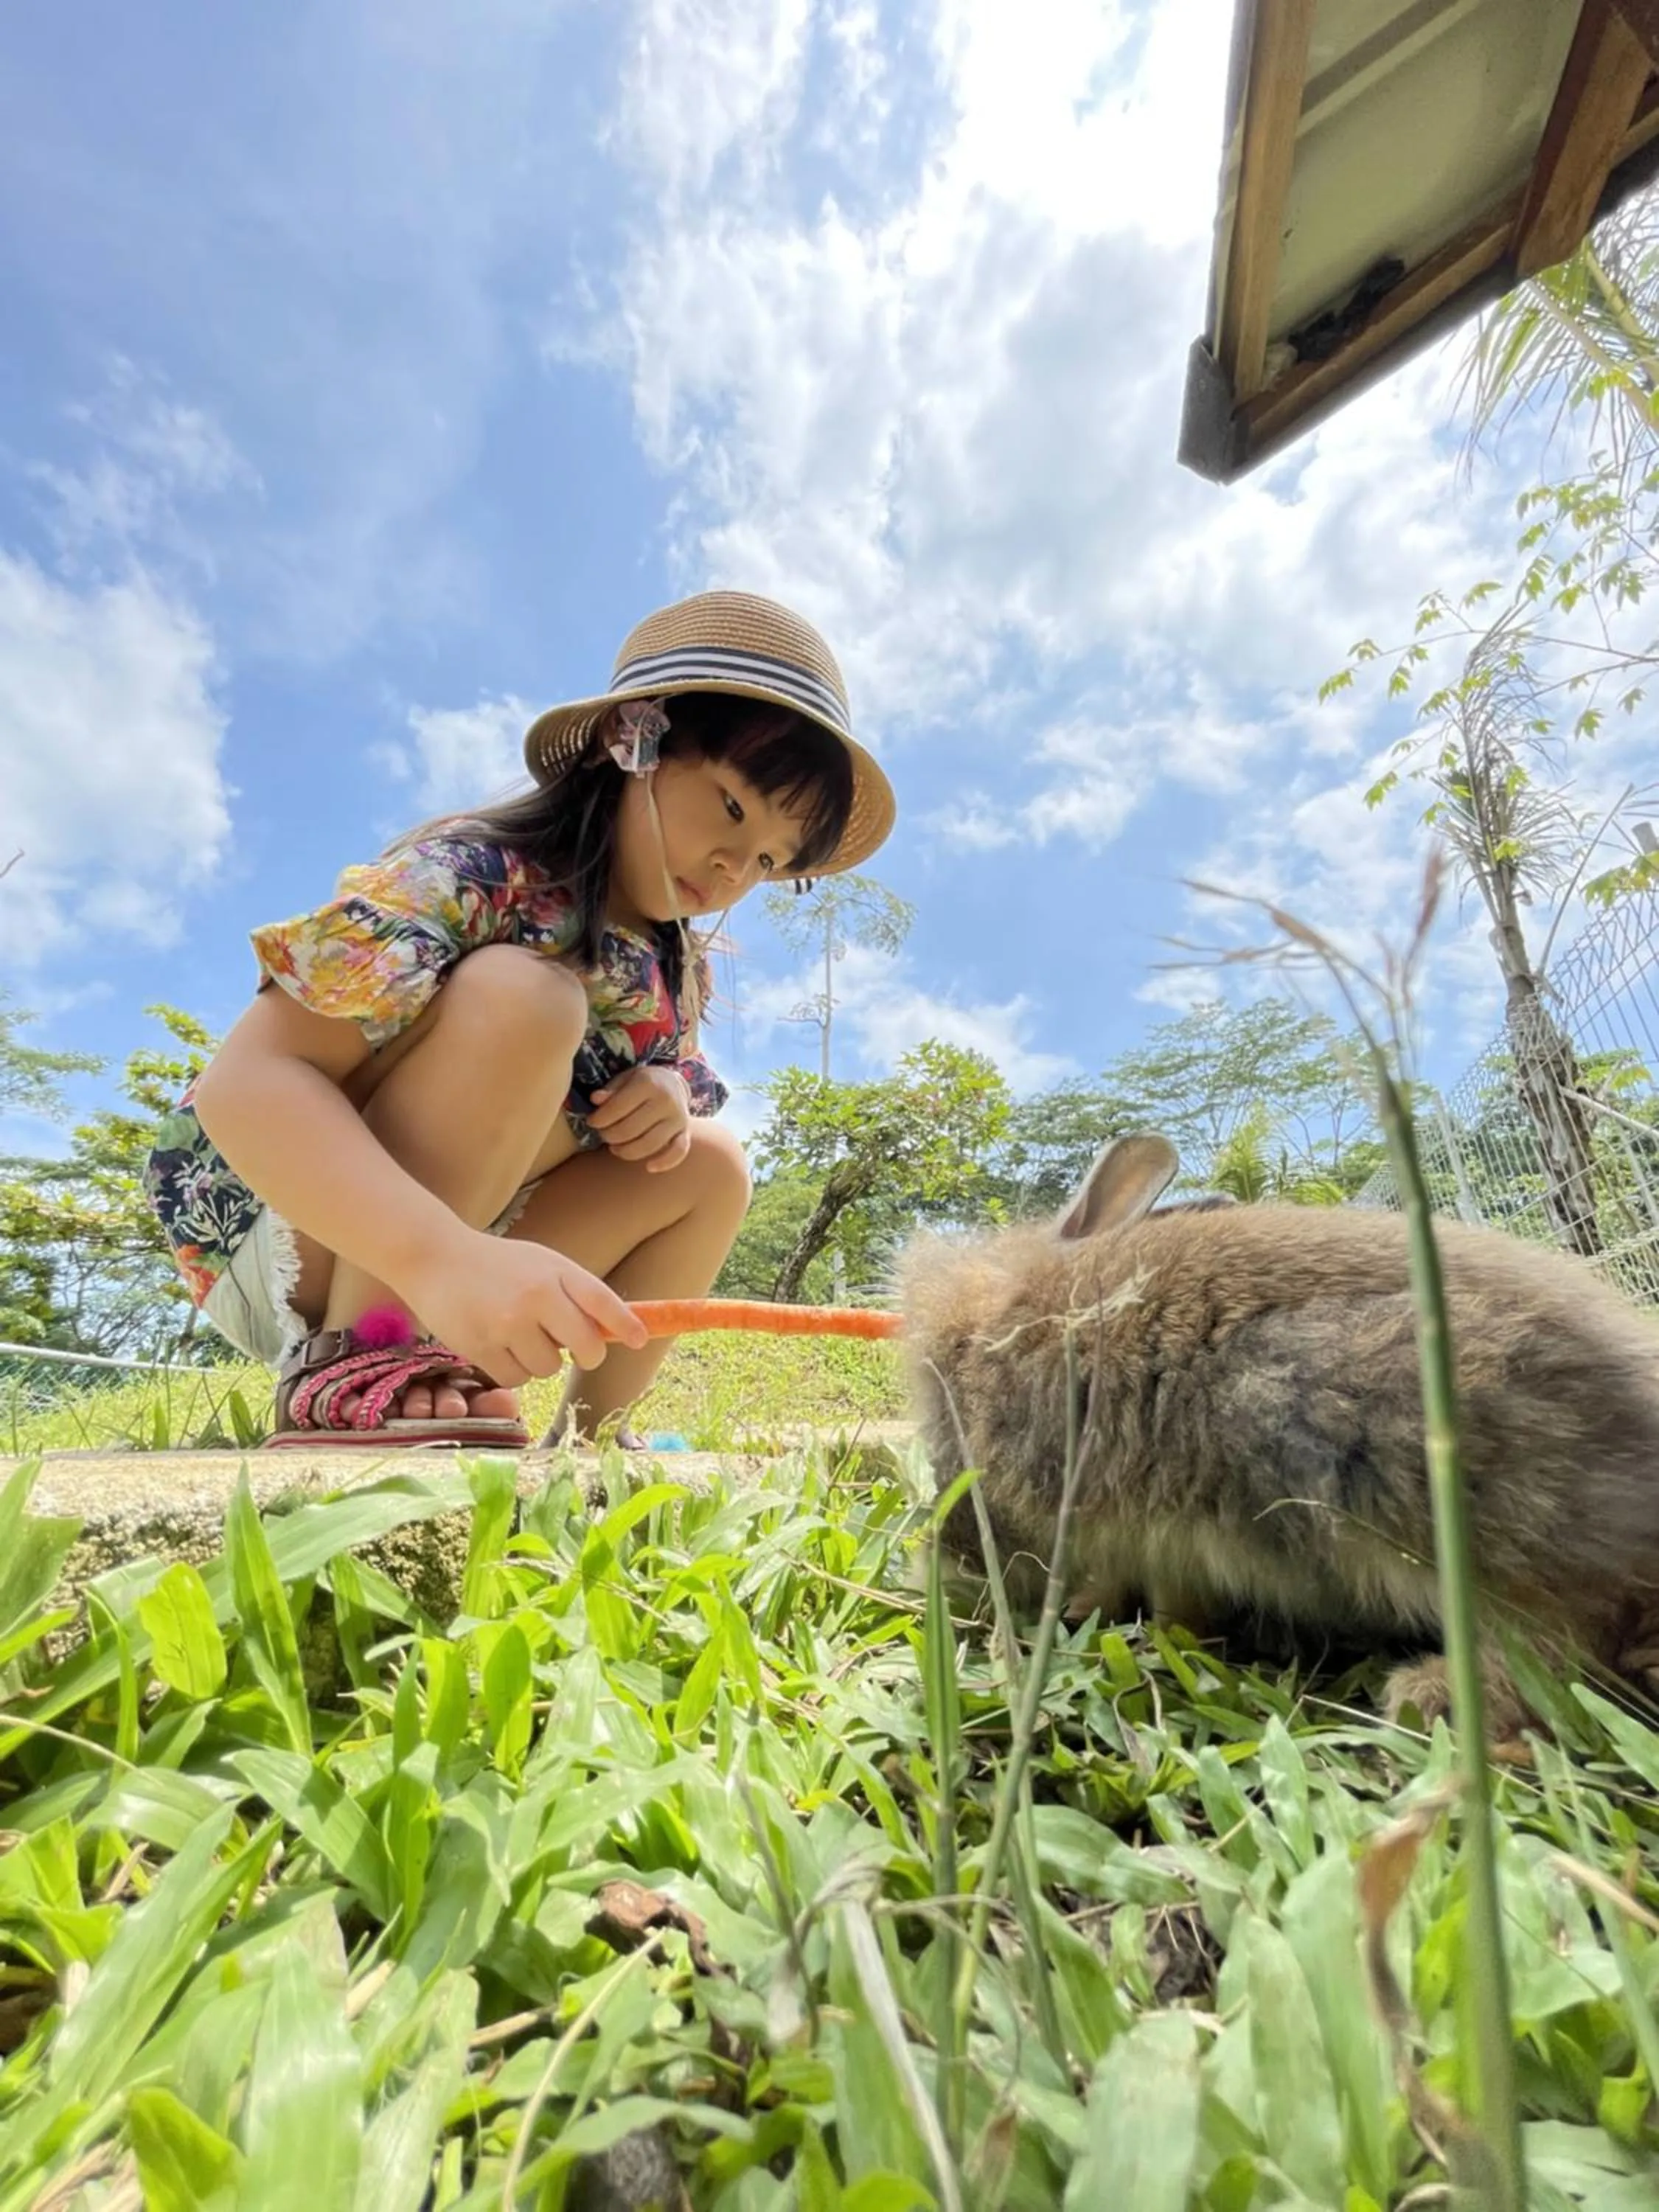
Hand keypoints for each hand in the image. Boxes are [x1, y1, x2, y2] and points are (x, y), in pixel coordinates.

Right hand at [402, 1228, 647, 1383]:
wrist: (435, 1257)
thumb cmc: (497, 1265)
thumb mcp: (540, 1264)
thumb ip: (573, 1292)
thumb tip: (609, 1333)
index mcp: (556, 1271)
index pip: (603, 1301)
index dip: (627, 1324)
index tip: (640, 1339)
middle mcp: (536, 1296)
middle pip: (586, 1347)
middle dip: (587, 1355)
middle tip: (579, 1352)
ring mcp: (508, 1323)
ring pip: (549, 1367)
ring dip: (540, 1361)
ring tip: (518, 1334)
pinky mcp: (481, 1346)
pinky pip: (516, 1379)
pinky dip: (512, 1370)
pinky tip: (497, 1344)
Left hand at [587, 1063, 691, 1170]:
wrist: (673, 1084)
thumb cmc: (643, 1083)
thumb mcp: (625, 1079)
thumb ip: (610, 1090)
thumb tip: (595, 1099)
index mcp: (649, 1083)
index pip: (618, 1107)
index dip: (599, 1119)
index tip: (592, 1122)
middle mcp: (666, 1100)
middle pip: (631, 1129)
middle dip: (610, 1136)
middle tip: (602, 1135)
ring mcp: (678, 1118)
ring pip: (649, 1144)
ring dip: (626, 1151)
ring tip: (615, 1148)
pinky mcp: (685, 1132)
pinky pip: (678, 1151)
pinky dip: (665, 1162)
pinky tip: (649, 1167)